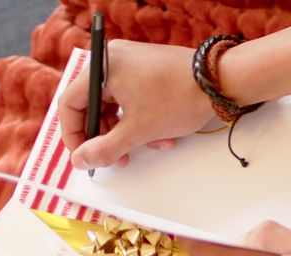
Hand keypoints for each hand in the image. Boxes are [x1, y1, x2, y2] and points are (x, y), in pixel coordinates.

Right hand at [57, 39, 214, 169]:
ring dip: (127, 133)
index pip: (69, 103)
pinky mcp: (148, 71)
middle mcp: (114, 60)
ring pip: (115, 106)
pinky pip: (132, 99)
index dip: (73, 134)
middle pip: (93, 105)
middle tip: (116, 158)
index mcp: (103, 66)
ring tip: (147, 148)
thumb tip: (80, 161)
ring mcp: (131, 64)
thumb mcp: (138, 131)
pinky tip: (162, 137)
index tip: (84, 156)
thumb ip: (104, 148)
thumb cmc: (180, 98)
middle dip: (106, 137)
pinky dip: (141, 121)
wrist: (221, 83)